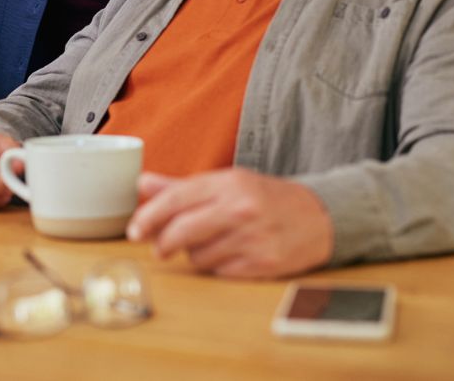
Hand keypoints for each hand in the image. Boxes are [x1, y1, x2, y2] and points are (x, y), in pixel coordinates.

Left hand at [126, 168, 332, 278]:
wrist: (319, 216)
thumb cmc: (264, 197)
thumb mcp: (226, 182)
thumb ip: (181, 186)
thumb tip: (141, 184)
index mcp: (228, 183)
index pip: (175, 199)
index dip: (149, 216)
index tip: (134, 230)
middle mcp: (240, 209)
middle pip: (181, 231)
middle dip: (162, 242)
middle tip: (157, 247)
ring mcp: (253, 238)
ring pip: (198, 256)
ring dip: (193, 254)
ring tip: (206, 244)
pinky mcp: (263, 264)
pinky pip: (219, 272)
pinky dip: (215, 267)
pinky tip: (226, 255)